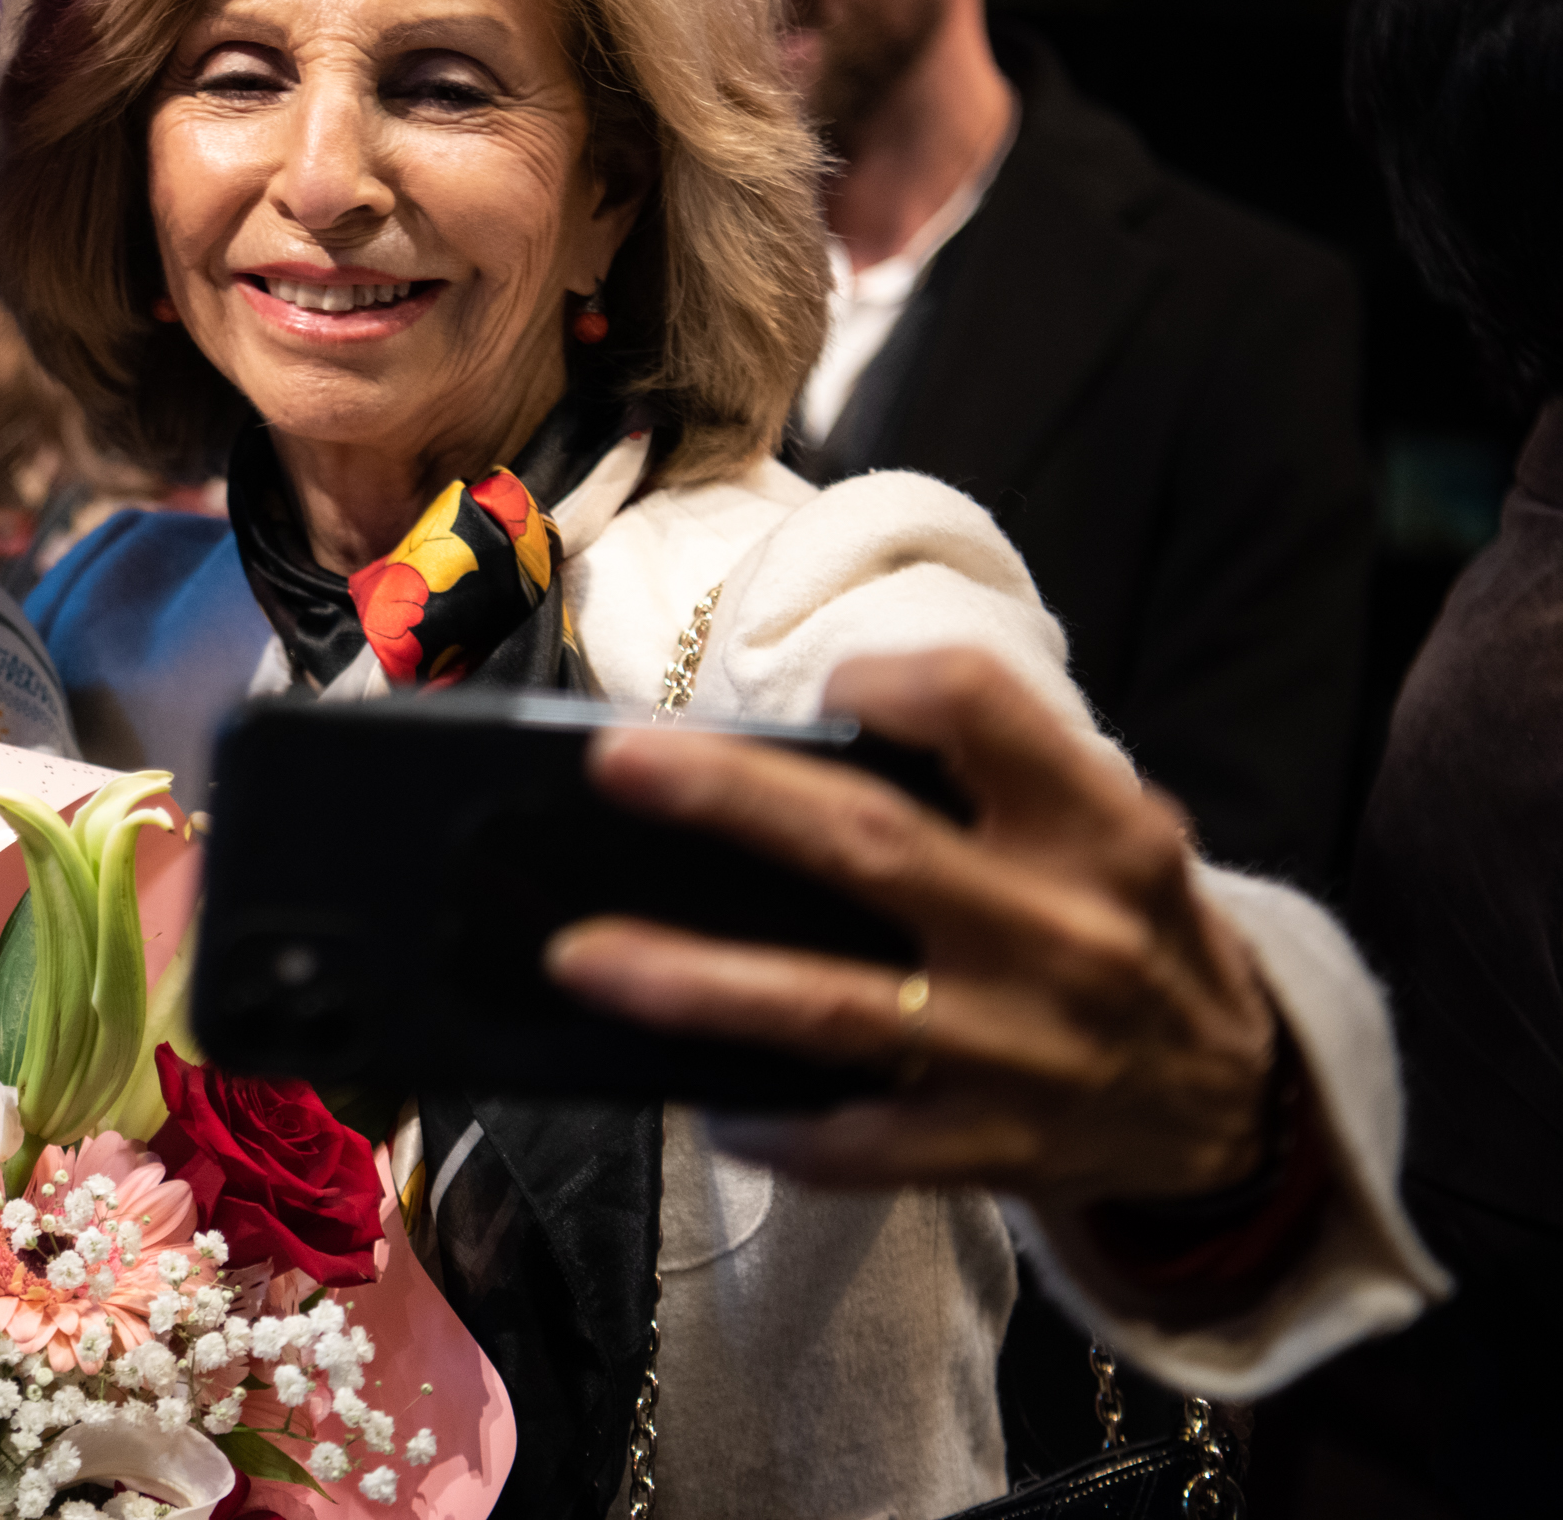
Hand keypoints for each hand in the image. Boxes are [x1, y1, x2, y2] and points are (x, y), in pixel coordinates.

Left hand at [545, 648, 1279, 1205]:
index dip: (890, 676)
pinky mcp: (995, 1148)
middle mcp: (1061, 931)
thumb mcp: (1112, 837)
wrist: (1243, 1104)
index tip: (822, 680)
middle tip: (613, 764)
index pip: (983, 708)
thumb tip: (801, 745)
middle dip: (729, 798)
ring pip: (832, 1009)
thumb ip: (998, 788)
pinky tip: (707, 1105)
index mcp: (1096, 828)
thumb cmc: (1136, 934)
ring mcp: (1024, 1051)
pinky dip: (778, 1130)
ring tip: (581, 954)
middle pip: (868, 845)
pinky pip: (860, 1146)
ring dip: (694, 981)